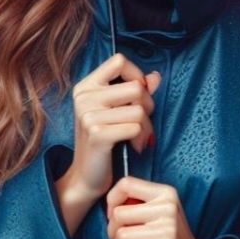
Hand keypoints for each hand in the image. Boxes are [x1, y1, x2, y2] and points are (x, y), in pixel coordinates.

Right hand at [67, 53, 162, 198]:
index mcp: (86, 86)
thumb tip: (155, 76)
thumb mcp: (117, 111)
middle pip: (136, 87)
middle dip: (147, 106)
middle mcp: (84, 97)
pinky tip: (134, 147)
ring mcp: (88, 115)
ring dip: (146, 127)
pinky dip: (141, 138)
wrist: (87, 176)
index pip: (119, 61)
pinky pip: (135, 127)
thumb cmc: (105, 142)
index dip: (136, 76)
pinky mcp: (96, 133)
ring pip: (139, 109)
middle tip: (142, 123)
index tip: (137, 96)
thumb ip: (136, 91)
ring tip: (139, 137)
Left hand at [105, 175, 208, 238]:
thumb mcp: (162, 212)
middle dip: (112, 231)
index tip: (114, 215)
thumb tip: (111, 205)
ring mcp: (168, 231)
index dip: (112, 200)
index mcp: (166, 193)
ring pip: (120, 236)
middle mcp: (168, 208)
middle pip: (118, 214)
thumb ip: (140, 203)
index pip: (126, 184)